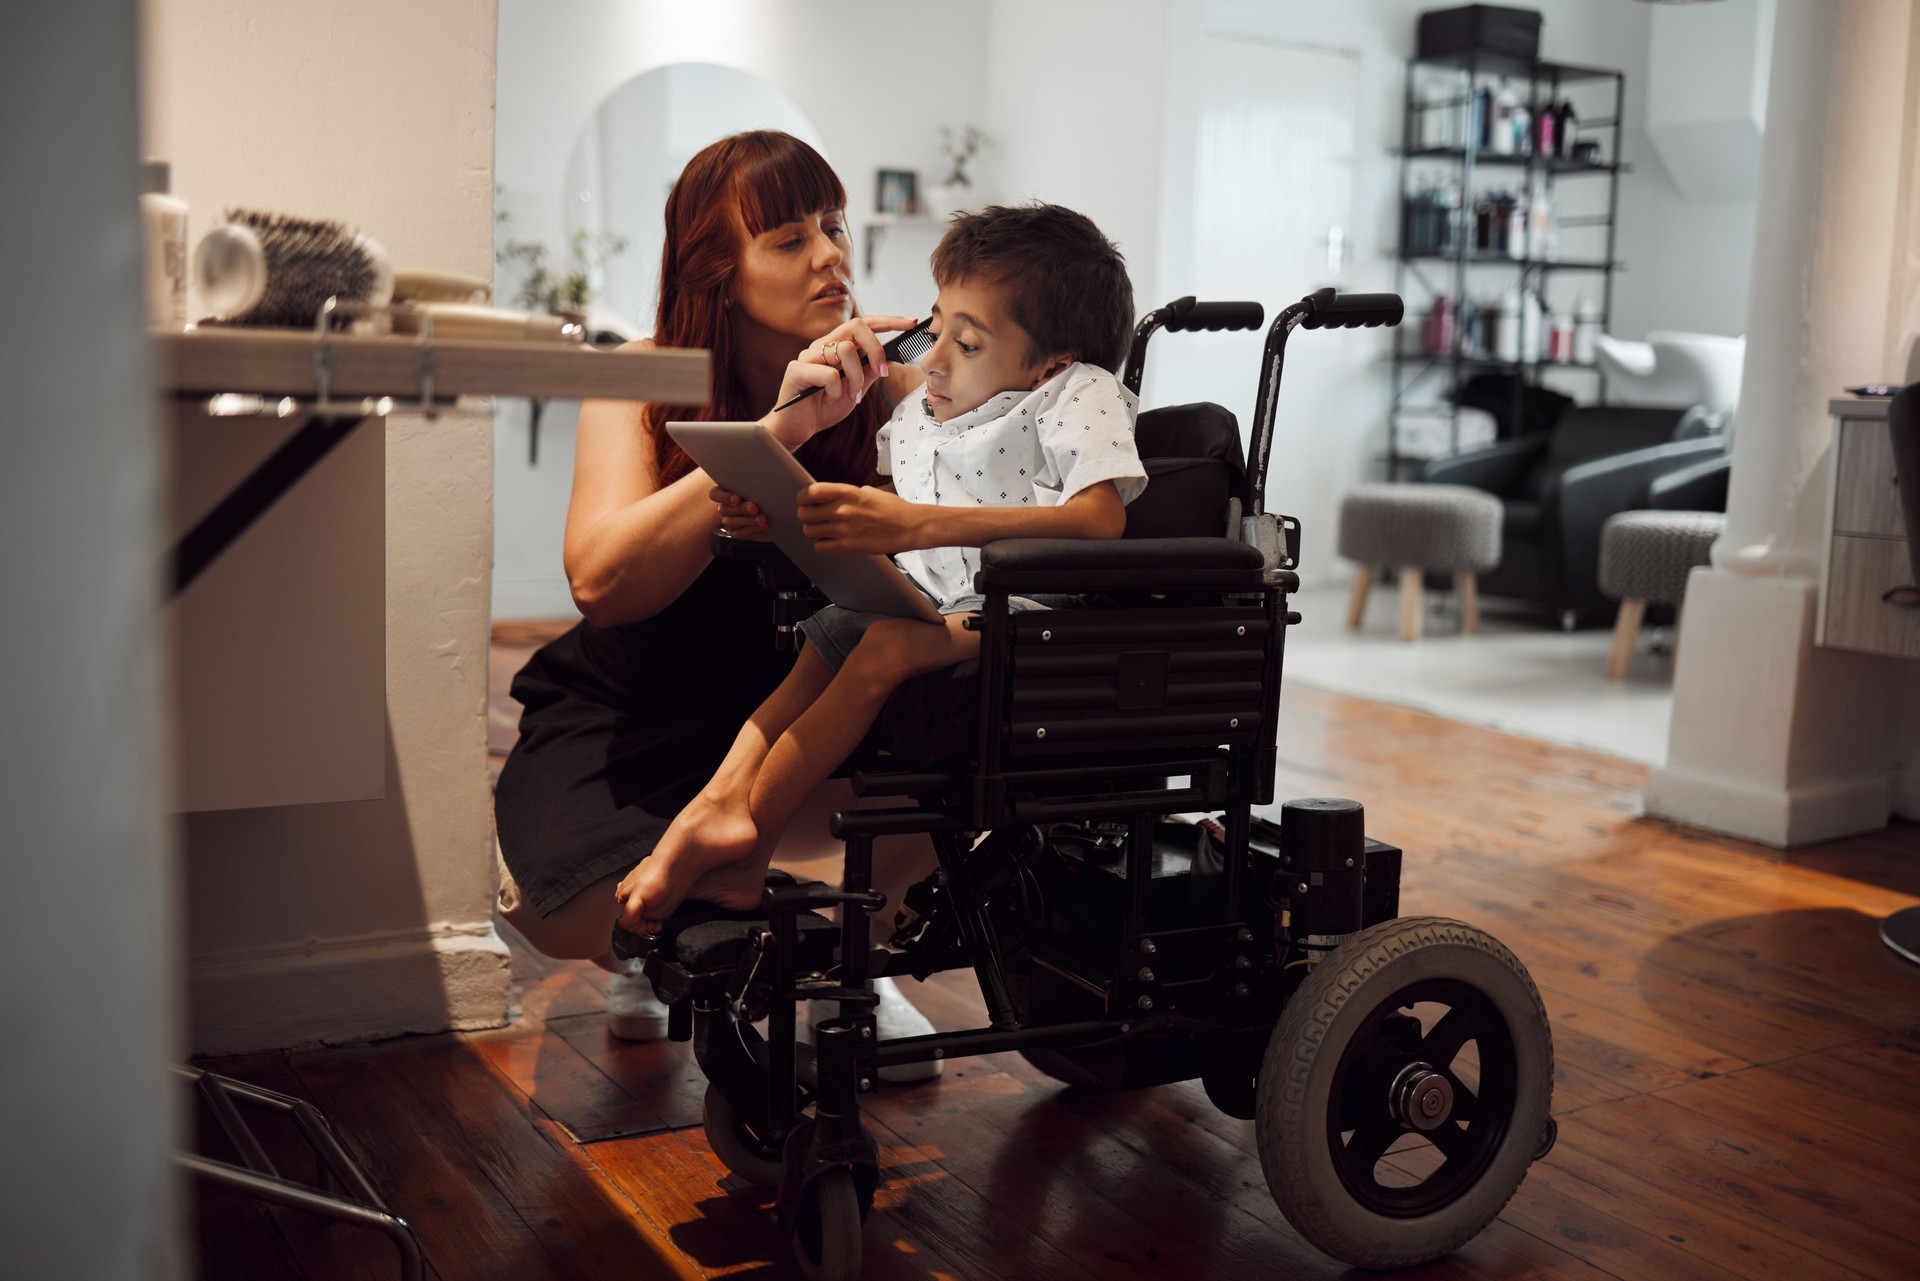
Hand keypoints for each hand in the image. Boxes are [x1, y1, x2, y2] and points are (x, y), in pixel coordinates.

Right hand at [710, 486, 769, 540]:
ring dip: (748, 520)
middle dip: (741, 509)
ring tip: (762, 518)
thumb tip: (759, 487)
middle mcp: (725, 507)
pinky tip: (763, 526)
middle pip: (725, 509)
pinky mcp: (737, 532)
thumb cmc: (763, 495)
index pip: (715, 494)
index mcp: (725, 492)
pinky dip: (752, 529)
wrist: (772, 511)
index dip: (724, 497)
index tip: (737, 498)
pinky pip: (739, 533)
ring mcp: (730, 521)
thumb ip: (754, 488)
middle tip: (754, 508)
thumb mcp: (759, 489)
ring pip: (732, 522)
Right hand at [762, 314, 918, 448]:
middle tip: (882, 372)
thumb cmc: (822, 408)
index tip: (910, 323)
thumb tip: (888, 360)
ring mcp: (808, 356)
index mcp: (835, 347)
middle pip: (855, 326)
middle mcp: (821, 346)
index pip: (864, 325)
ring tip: (850, 395)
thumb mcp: (855, 390)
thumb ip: (868, 373)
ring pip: (844, 350)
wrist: (796, 428)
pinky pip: (828, 374)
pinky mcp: (797, 370)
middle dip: (876, 348)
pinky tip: (828, 399)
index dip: (888, 321)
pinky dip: (835, 390)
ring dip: (856, 377)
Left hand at [796, 483, 925, 553]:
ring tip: (822, 529)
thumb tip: (831, 496)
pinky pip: (820, 546)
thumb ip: (847, 493)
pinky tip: (830, 540)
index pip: (810, 492)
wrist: (910, 526)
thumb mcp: (868, 491)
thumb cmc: (893, 508)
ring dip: (813, 530)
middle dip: (805, 515)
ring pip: (809, 531)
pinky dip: (822, 544)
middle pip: (804, 513)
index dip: (803, 497)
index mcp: (847, 492)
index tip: (805, 500)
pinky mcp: (847, 546)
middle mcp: (842, 510)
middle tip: (812, 516)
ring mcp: (843, 529)